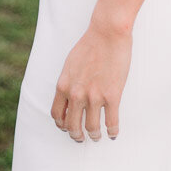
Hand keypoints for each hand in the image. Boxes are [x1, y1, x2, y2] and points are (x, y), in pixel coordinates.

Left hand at [50, 20, 131, 142]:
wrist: (107, 32)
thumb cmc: (89, 44)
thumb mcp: (70, 64)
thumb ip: (68, 81)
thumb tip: (69, 95)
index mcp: (63, 85)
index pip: (57, 114)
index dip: (62, 124)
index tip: (67, 126)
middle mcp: (76, 94)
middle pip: (72, 125)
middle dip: (76, 135)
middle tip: (81, 137)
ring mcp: (94, 97)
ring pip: (91, 128)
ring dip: (94, 135)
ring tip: (97, 136)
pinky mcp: (112, 96)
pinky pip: (111, 122)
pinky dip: (112, 131)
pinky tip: (113, 133)